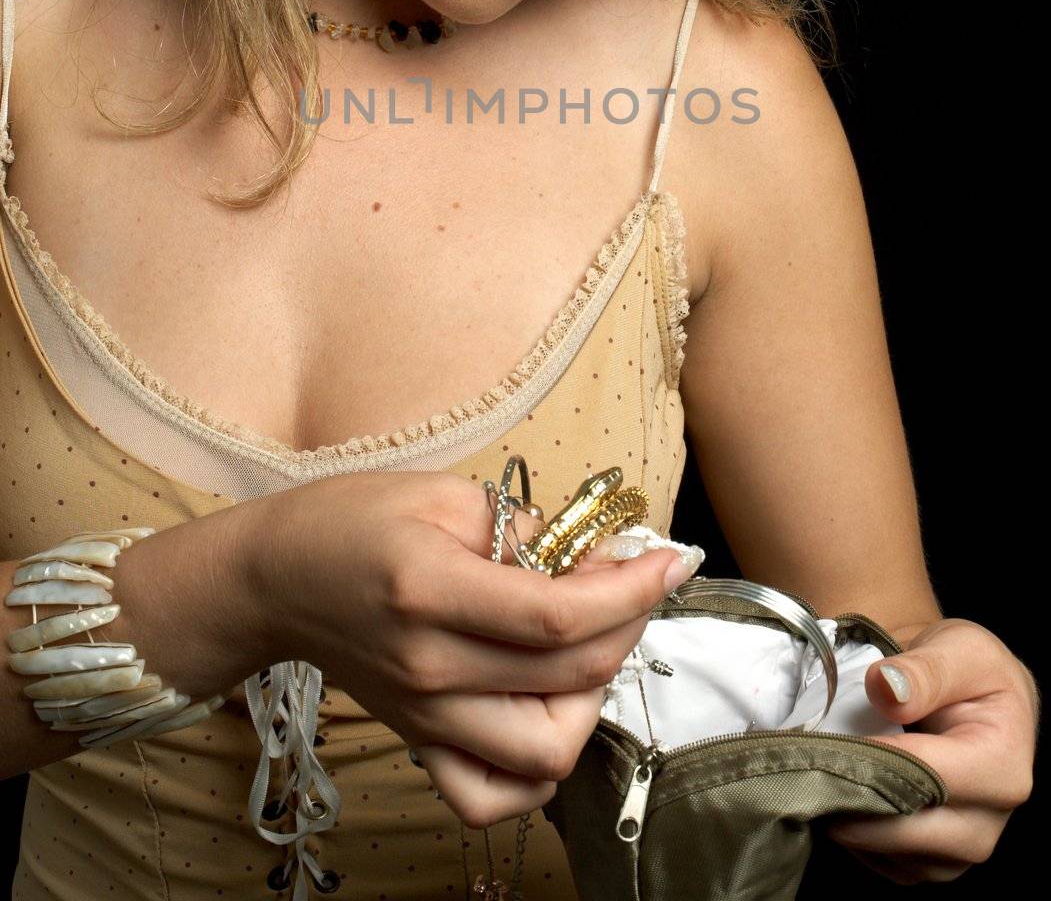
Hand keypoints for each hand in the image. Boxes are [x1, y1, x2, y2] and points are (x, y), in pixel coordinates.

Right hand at [267, 470, 688, 827]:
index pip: (561, 617)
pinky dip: (537, 772)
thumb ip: (527, 527)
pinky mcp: (420, 742)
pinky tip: (550, 712)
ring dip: (593, 696)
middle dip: (629, 623)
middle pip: (570, 677)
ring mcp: (425, 716)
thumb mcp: (443, 495)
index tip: (671, 560)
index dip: (633, 591)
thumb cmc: (353, 520)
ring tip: (589, 641)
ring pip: (547, 751)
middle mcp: (431, 667)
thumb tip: (604, 556)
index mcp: (432, 592)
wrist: (276, 578)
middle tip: (633, 579)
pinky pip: (492, 796)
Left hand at [824, 617, 1038, 883]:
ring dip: (849, 820)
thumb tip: (886, 688)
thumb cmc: (969, 668)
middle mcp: (989, 819)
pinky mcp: (934, 859)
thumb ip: (924, 669)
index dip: (869, 760)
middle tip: (800, 767)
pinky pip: (887, 864)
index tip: (821, 743)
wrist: (967, 692)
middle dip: (850, 799)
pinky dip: (856, 836)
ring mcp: (961, 847)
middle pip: (909, 830)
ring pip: (895, 855)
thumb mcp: (960, 648)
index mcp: (1003, 767)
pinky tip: (835, 795)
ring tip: (813, 777)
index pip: (925, 776)